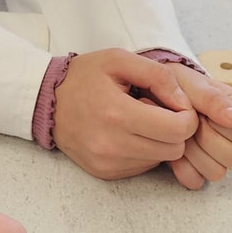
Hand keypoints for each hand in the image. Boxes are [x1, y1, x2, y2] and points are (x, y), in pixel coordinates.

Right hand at [52, 50, 198, 179]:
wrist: (45, 101)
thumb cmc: (83, 77)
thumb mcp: (119, 59)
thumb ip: (158, 75)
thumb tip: (184, 102)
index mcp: (117, 114)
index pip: (178, 130)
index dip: (186, 116)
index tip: (175, 104)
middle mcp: (111, 145)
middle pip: (174, 149)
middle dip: (176, 130)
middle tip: (159, 111)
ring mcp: (107, 163)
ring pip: (160, 160)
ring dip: (159, 141)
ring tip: (139, 120)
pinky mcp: (104, 172)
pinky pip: (142, 167)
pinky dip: (143, 151)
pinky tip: (127, 133)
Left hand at [160, 64, 231, 190]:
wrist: (151, 92)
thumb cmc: (178, 85)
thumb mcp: (194, 85)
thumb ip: (215, 100)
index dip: (224, 127)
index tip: (204, 114)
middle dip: (208, 142)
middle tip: (189, 124)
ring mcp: (216, 157)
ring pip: (217, 173)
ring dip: (194, 155)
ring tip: (179, 135)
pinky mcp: (196, 169)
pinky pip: (195, 181)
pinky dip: (181, 168)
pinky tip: (173, 150)